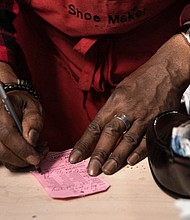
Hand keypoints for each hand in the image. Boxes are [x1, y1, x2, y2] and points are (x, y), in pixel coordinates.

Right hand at [0, 88, 46, 170]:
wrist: (14, 105)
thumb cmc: (23, 104)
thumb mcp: (33, 107)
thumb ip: (33, 121)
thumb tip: (31, 139)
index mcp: (0, 111)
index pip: (7, 134)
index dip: (22, 149)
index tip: (35, 157)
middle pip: (2, 150)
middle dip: (23, 158)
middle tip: (40, 156)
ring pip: (2, 156)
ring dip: (21, 160)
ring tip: (38, 152)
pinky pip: (3, 158)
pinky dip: (17, 160)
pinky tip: (29, 153)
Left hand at [69, 34, 189, 175]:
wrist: (165, 71)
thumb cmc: (141, 79)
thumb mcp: (119, 90)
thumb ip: (110, 109)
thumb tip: (101, 126)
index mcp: (115, 101)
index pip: (95, 126)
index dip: (84, 143)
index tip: (76, 156)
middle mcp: (127, 110)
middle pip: (110, 134)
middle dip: (99, 154)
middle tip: (91, 169)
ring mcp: (143, 116)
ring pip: (128, 140)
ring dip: (117, 156)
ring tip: (108, 169)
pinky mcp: (157, 121)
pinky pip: (147, 139)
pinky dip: (139, 152)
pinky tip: (131, 161)